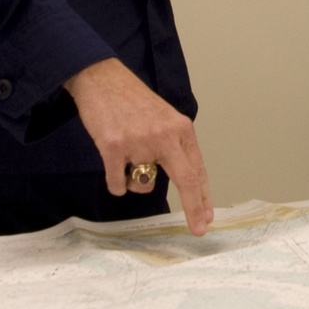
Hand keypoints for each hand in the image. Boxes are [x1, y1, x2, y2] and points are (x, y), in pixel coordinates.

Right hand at [64, 58, 213, 235]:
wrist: (102, 79)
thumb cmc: (133, 100)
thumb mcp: (165, 117)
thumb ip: (175, 146)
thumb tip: (185, 182)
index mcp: (180, 128)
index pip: (197, 169)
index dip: (203, 196)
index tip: (206, 217)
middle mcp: (163, 135)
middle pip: (186, 180)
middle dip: (194, 209)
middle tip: (198, 229)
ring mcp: (138, 142)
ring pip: (144, 184)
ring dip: (136, 181)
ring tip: (128, 156)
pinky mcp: (113, 147)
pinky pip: (118, 183)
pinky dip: (116, 182)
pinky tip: (113, 163)